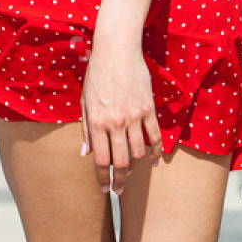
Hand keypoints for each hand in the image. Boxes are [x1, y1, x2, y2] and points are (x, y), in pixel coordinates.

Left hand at [79, 36, 163, 194]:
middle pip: (121, 162)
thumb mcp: (85, 101)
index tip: (104, 189)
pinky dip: (156, 152)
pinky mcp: (148, 108)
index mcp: (97, 122)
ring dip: (136, 168)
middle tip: (119, 191)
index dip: (102, 179)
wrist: (116, 50)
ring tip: (132, 173)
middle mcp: (115, 122)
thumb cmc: (97, 74)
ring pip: (139, 152)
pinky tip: (154, 162)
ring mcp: (134, 116)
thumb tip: (85, 153)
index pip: (101, 161)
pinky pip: (155, 136)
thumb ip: (87, 129)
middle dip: (120, 181)